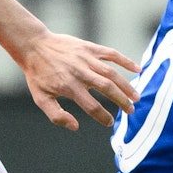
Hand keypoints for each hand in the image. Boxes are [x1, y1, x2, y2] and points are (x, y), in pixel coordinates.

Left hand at [18, 31, 139, 130]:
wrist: (34, 46)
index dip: (103, 117)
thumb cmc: (38, 74)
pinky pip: (111, 54)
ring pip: (112, 73)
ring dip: (126, 85)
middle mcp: (80, 72)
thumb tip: (76, 127)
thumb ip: (57, 116)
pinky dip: (125, 61)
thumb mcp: (41, 98)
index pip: (91, 106)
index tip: (109, 122)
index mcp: (69, 87)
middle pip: (107, 89)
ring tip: (136, 97)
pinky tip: (137, 69)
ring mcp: (86, 59)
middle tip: (131, 111)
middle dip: (121, 101)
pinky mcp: (89, 48)